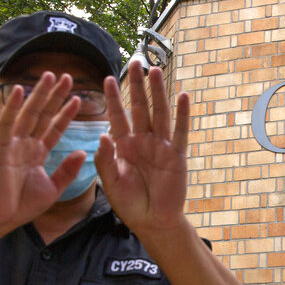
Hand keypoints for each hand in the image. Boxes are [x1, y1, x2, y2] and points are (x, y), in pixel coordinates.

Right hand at [0, 72, 85, 232]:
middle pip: (43, 115)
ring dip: (38, 94)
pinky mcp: (0, 148)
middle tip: (68, 76)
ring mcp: (12, 144)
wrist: (0, 219)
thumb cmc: (22, 206)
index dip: (65, 113)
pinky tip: (18, 90)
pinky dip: (12, 108)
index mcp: (36, 153)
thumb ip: (67, 170)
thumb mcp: (53, 187)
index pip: (54, 128)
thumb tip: (82, 152)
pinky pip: (7, 124)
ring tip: (49, 75)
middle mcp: (25, 144)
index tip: (78, 99)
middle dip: (55, 96)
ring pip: (27, 114)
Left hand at [95, 61, 190, 235]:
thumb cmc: (130, 205)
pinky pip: (180, 132)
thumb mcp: (110, 183)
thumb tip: (102, 134)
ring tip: (156, 70)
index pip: (117, 116)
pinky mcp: (177, 156)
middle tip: (136, 61)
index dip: (113, 98)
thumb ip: (105, 160)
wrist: (153, 222)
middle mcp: (143, 141)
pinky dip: (182, 115)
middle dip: (137, 86)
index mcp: (124, 146)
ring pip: (159, 114)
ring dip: (158, 93)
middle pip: (140, 108)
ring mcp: (161, 147)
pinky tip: (183, 96)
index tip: (106, 78)